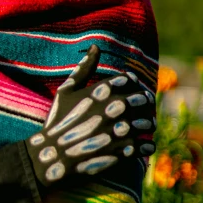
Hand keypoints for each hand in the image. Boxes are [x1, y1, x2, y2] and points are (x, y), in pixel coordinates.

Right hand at [25, 45, 155, 185]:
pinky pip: (147, 146)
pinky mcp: (124, 151)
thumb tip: (95, 47)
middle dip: (146, 103)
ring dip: (149, 125)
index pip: (130, 80)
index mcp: (103, 90)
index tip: (134, 91)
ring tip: (145, 128)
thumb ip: (84, 68)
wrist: (53, 156)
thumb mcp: (66, 91)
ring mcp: (121, 130)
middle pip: (144, 99)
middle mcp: (115, 107)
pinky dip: (148, 146)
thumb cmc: (58, 121)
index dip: (134, 85)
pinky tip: (143, 146)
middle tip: (145, 110)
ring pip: (149, 123)